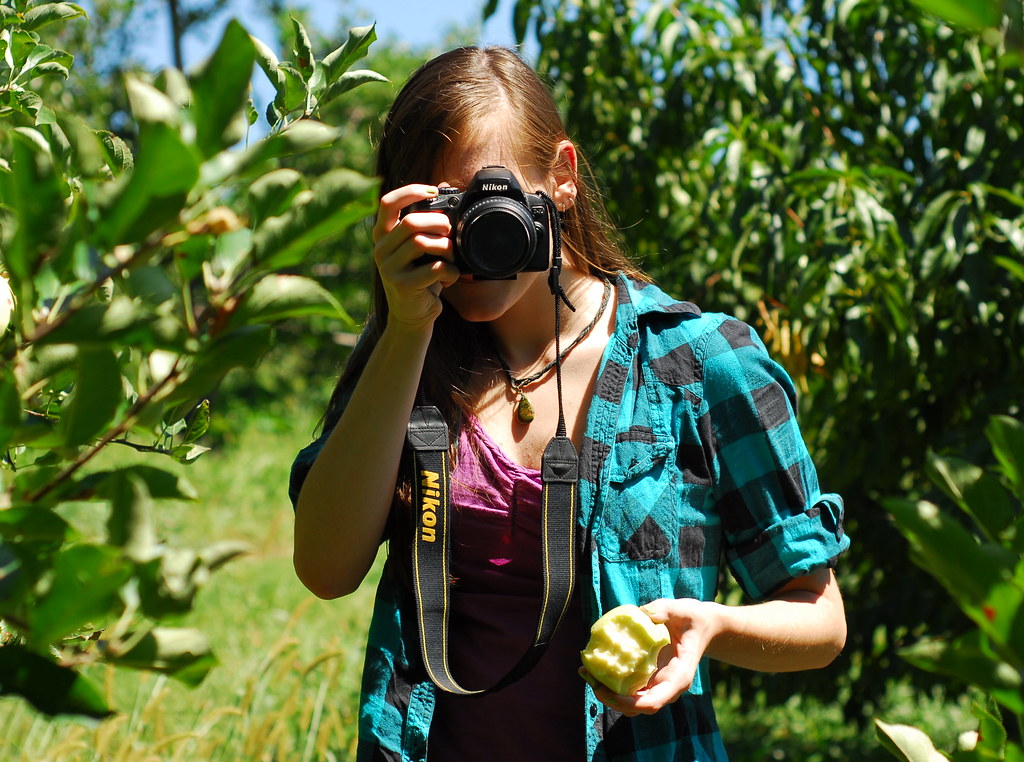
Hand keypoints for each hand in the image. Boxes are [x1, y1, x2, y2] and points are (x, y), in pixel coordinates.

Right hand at [372, 184, 460, 331]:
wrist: (412, 316)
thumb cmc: (421, 277)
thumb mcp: (420, 248)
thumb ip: (427, 221)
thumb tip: (447, 186)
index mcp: (382, 235)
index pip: (387, 203)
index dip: (410, 192)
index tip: (433, 191)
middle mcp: (380, 249)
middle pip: (411, 223)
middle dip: (439, 223)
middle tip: (450, 232)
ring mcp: (389, 268)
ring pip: (422, 244)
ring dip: (446, 248)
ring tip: (451, 258)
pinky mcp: (402, 286)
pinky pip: (435, 269)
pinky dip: (451, 272)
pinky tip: (449, 278)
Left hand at [585, 598, 718, 716]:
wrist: (701, 626)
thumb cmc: (693, 618)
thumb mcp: (683, 609)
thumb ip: (664, 610)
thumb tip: (643, 613)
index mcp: (679, 677)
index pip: (654, 701)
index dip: (630, 703)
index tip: (608, 693)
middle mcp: (667, 686)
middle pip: (637, 707)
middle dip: (611, 699)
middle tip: (590, 680)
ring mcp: (657, 684)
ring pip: (630, 701)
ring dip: (606, 691)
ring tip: (586, 672)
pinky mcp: (648, 677)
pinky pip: (628, 686)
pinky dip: (610, 680)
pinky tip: (593, 665)